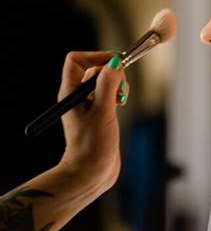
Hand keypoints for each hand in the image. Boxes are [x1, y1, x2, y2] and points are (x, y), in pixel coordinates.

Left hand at [57, 52, 127, 192]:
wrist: (91, 174)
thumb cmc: (92, 146)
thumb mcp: (103, 111)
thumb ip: (109, 85)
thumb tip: (115, 63)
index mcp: (70, 93)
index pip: (77, 60)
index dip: (96, 57)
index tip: (115, 64)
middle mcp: (76, 97)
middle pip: (94, 69)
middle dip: (111, 73)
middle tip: (120, 88)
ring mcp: (87, 106)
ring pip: (103, 82)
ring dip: (116, 85)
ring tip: (120, 101)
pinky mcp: (98, 115)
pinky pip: (108, 95)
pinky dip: (117, 96)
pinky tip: (120, 107)